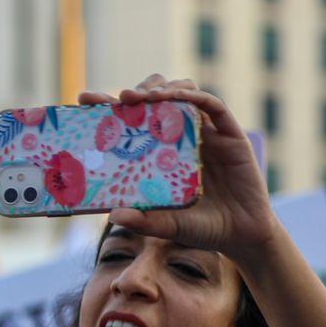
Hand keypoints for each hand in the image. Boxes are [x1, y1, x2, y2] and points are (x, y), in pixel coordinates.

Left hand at [76, 75, 283, 265]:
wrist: (241, 237)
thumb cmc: (199, 228)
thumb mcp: (166, 226)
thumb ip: (143, 221)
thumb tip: (114, 216)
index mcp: (158, 153)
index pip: (131, 121)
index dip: (108, 106)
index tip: (84, 99)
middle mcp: (179, 138)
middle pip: (157, 99)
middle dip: (138, 92)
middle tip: (120, 97)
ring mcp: (205, 134)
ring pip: (183, 95)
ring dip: (163, 89)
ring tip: (143, 97)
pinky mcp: (230, 135)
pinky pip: (213, 107)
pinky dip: (194, 97)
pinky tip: (177, 97)